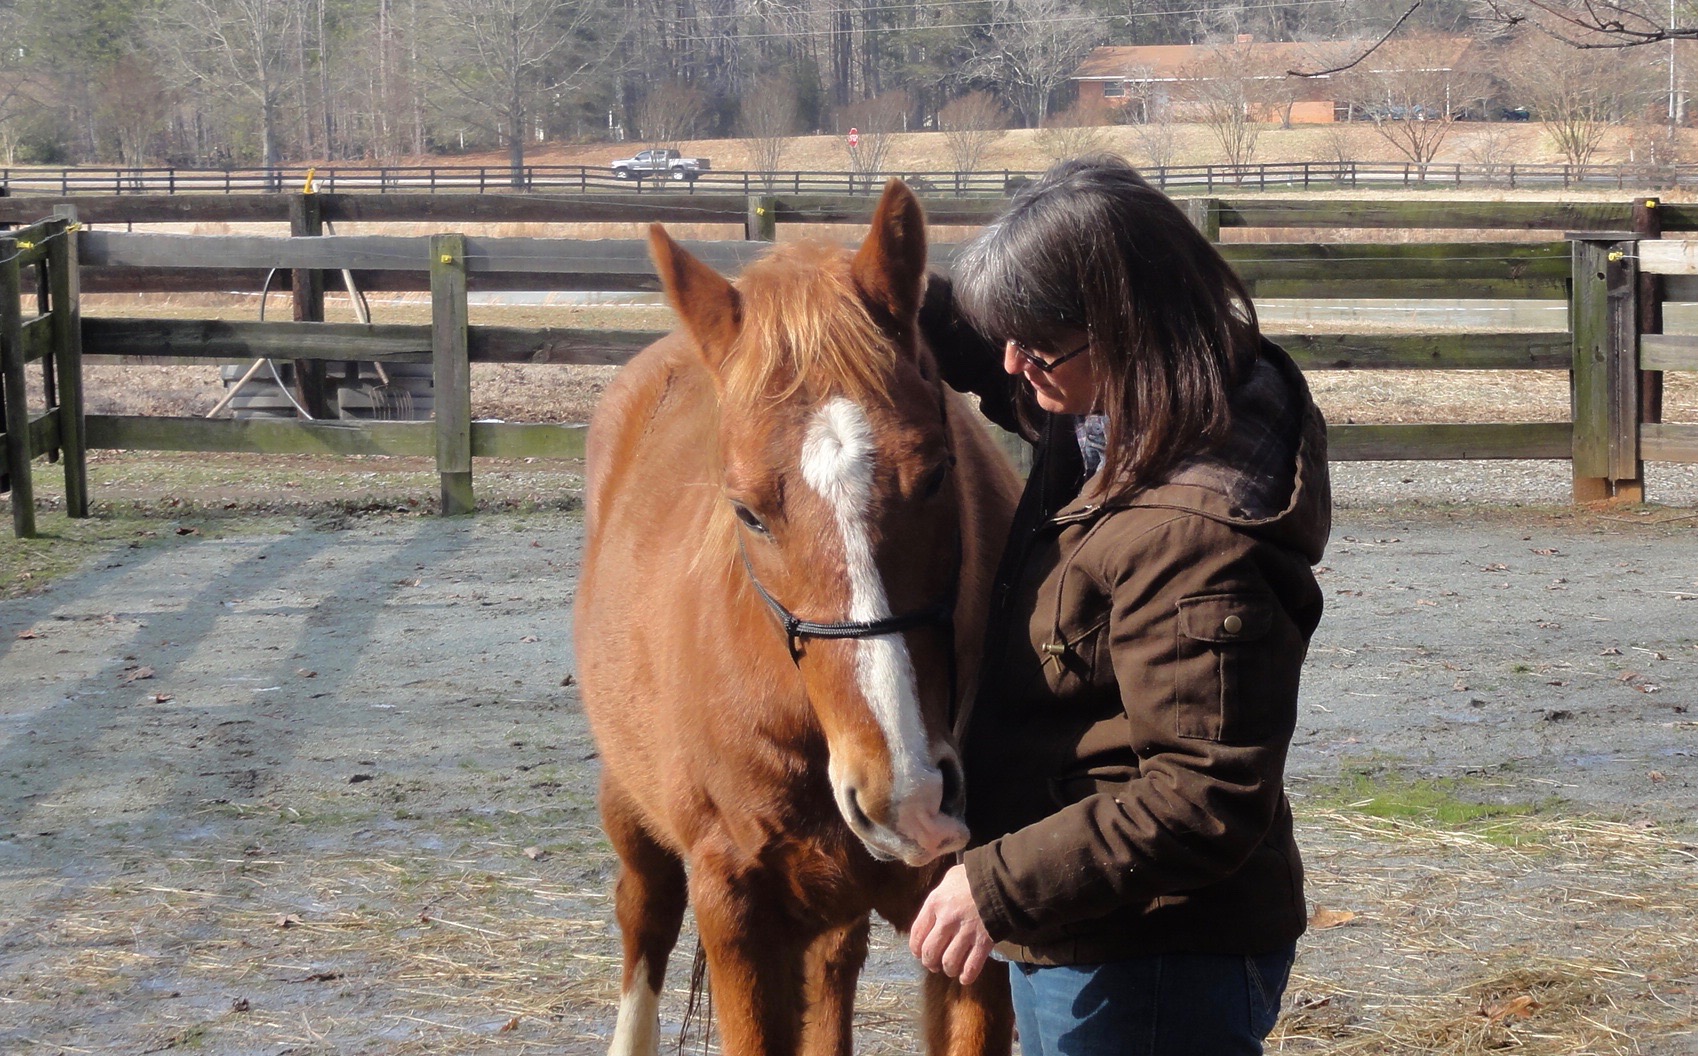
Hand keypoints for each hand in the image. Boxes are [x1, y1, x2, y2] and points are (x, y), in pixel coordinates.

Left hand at [909, 863, 994, 984]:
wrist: (1001, 880)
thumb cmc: (973, 877)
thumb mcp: (949, 879)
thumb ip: (938, 896)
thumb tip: (933, 911)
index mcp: (935, 903)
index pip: (917, 933)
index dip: (915, 948)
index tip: (918, 953)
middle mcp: (947, 920)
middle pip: (930, 952)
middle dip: (930, 962)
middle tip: (933, 964)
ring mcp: (966, 933)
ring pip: (949, 962)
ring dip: (948, 969)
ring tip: (950, 969)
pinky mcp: (983, 942)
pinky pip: (971, 966)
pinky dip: (967, 976)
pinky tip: (964, 977)